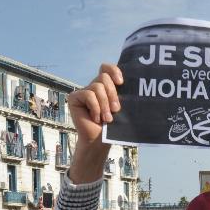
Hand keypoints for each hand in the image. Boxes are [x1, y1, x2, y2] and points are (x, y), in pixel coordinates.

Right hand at [66, 63, 122, 182]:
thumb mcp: (120, 108)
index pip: (106, 68)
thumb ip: (122, 94)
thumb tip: (135, 83)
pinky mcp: (74, 97)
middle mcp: (94, 86)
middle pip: (103, 77)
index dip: (113, 70)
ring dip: (104, 104)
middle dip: (112, 94)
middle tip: (116, 110)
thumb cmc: (113, 127)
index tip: (121, 83)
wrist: (100, 141)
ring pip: (97, 87)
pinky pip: (88, 95)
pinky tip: (96, 118)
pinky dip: (95, 107)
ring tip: (107, 119)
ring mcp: (84, 91)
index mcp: (106, 86)